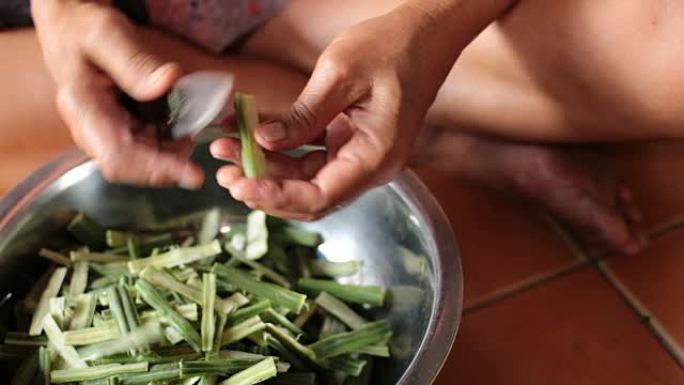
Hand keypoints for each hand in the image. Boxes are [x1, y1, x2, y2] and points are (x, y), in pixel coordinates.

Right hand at [31, 0, 203, 188]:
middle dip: (169, 162)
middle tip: (196, 142)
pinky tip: (180, 127)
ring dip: (170, 152)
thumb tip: (168, 83)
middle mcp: (90, 128)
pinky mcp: (115, 127)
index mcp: (82, 109)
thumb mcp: (105, 34)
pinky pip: (143, 144)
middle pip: (131, 165)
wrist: (69, 28)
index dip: (156, 168)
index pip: (118, 156)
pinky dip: (166, 141)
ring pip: (140, 158)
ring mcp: (102, 130)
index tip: (190, 173)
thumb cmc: (82, 29)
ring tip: (191, 131)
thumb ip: (134, 62)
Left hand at [210, 4, 462, 219]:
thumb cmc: (392, 47)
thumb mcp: (341, 74)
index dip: (277, 197)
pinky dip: (281, 149)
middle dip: (265, 186)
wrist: (424, 34)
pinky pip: (311, 156)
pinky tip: (251, 135)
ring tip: (226, 149)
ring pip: (306, 177)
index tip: (240, 186)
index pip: (320, 196)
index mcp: (375, 157)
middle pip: (310, 194)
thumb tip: (264, 141)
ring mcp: (361, 156)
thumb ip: (303, 114)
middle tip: (224, 171)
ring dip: (268, 168)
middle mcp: (370, 166)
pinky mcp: (351, 142)